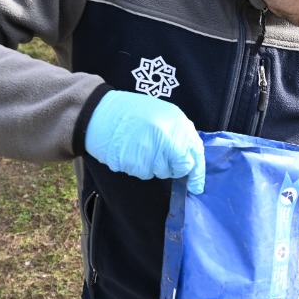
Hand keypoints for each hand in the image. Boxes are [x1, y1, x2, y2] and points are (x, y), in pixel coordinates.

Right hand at [84, 90, 205, 192]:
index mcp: (177, 123)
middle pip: (180, 167)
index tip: (196, 185)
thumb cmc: (131, 113)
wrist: (101, 113)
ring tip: (140, 147)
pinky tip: (130, 151)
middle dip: (173, 168)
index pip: (195, 153)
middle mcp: (168, 138)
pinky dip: (138, 166)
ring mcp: (152, 151)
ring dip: (153, 165)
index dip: (197, 172)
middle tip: (158, 157)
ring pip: (161, 172)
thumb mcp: (162, 113)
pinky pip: (144, 173)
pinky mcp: (136, 163)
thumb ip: (178, 133)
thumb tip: (189, 157)